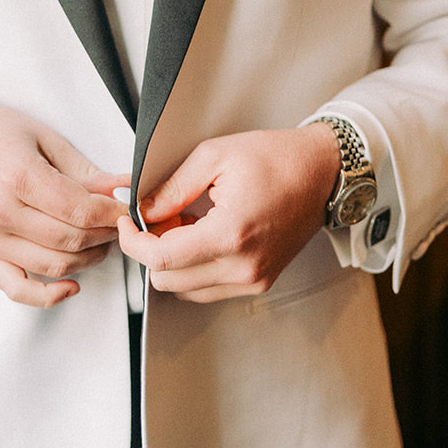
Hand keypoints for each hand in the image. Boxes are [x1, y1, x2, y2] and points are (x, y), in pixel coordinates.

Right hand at [0, 103, 129, 307]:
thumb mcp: (43, 138)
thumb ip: (84, 171)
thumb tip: (122, 188)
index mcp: (18, 176)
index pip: (78, 209)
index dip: (110, 214)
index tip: (123, 209)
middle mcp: (1, 212)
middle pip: (70, 239)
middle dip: (104, 235)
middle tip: (117, 223)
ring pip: (53, 265)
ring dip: (87, 259)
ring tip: (100, 241)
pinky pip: (17, 289)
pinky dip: (48, 296)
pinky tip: (71, 285)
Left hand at [116, 123, 339, 303]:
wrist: (321, 172)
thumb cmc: (276, 158)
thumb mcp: (215, 156)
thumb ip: (173, 187)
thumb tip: (143, 210)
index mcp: (231, 234)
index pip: (162, 259)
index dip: (133, 242)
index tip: (126, 223)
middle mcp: (243, 267)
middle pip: (169, 281)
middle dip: (151, 250)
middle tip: (157, 217)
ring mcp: (253, 279)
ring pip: (186, 290)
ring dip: (173, 261)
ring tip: (183, 223)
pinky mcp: (259, 282)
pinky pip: (209, 289)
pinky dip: (194, 268)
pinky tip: (200, 236)